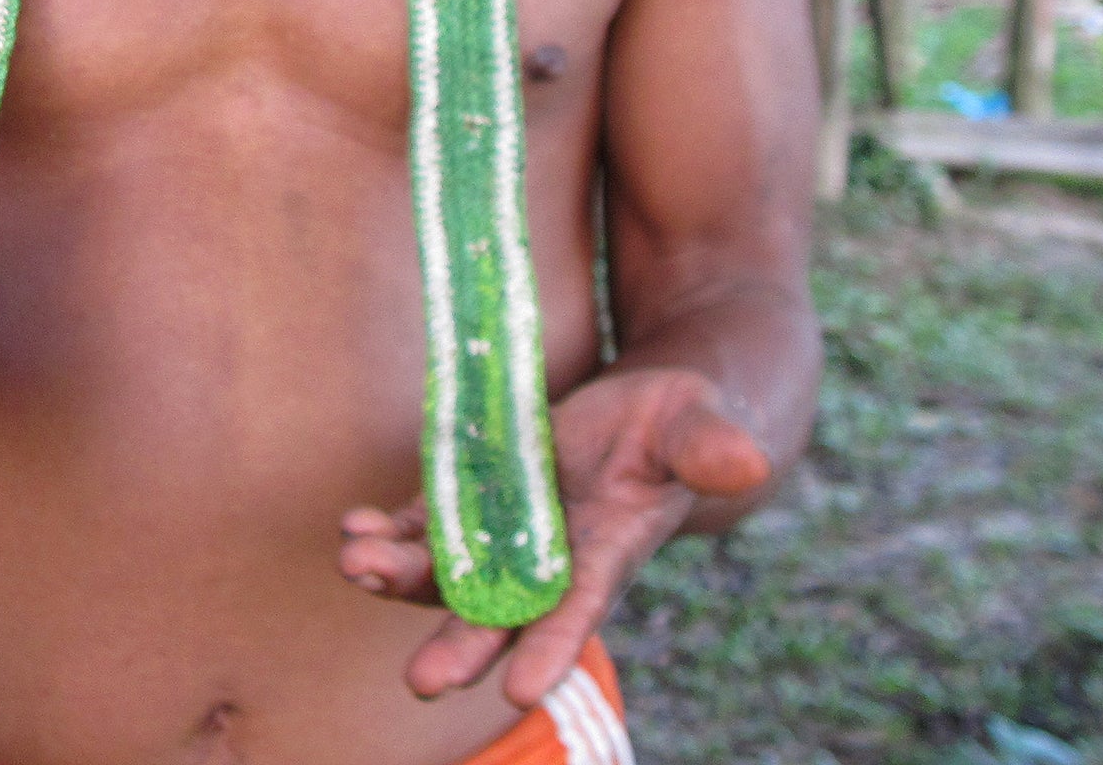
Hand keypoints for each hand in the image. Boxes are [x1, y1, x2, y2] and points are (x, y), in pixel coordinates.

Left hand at [338, 366, 770, 707]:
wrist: (644, 415)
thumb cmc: (681, 423)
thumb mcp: (699, 425)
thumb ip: (711, 447)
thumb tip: (747, 461)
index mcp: (611, 550)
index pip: (580, 606)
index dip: (552, 644)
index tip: (521, 688)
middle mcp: (553, 556)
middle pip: (501, 611)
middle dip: (461, 644)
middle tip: (422, 680)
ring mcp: (510, 528)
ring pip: (449, 569)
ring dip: (404, 576)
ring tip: (358, 568)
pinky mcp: (480, 494)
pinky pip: (428, 522)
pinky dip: (392, 528)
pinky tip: (355, 527)